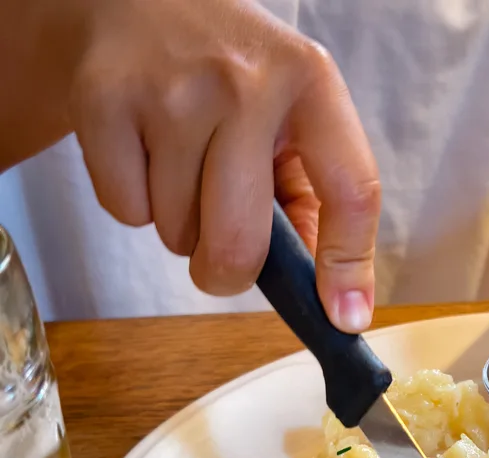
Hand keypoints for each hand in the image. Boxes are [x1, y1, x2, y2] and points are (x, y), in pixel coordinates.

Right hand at [66, 0, 379, 330]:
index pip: (350, 192)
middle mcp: (246, 82)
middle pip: (239, 243)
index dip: (347, 267)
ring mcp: (172, 91)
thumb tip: (337, 295)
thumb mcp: (297, 110)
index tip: (343, 319)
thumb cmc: (235, 73)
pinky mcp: (105, 101)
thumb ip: (319, 195)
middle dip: (229, 272)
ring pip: (177, 233)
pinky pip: (126, 212)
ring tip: (185, 167)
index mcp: (312, 83)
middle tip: (225, 252)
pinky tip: (146, 152)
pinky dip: (134, 203)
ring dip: (181, 226)